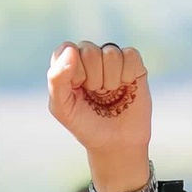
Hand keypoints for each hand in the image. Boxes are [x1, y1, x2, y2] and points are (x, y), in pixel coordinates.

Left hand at [45, 40, 154, 191]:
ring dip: (110, 80)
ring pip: (111, 53)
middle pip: (89, 50)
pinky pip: (130, 55)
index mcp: (68, 63)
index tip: (77, 90)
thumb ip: (57, 79)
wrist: (116, 143)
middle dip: (92, 79)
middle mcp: (90, 57)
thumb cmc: (85, 124)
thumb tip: (71, 50)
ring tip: (109, 94)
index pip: (67, 48)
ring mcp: (112, 59)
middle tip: (95, 95)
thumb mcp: (62, 108)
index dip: (73, 72)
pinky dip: (127, 75)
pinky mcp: (134, 64)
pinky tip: (125, 88)